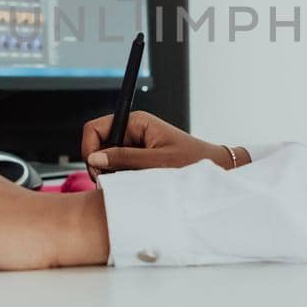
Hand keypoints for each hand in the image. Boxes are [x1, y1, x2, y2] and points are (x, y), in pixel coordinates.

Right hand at [79, 110, 246, 179]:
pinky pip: (117, 167)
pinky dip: (119, 178)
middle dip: (99, 164)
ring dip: (110, 173)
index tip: (96, 170)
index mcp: (136, 122)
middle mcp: (133, 131)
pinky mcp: (137, 159)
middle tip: (109, 182)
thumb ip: (125, 158)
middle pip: (97, 145)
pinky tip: (130, 184)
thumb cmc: (193, 162)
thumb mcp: (157, 162)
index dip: (90, 149)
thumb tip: (95, 158)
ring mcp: (134, 145)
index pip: (95, 128)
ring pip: (106, 159)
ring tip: (127, 183)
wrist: (216, 169)